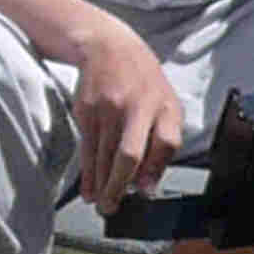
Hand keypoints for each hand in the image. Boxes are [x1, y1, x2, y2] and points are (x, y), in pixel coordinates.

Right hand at [65, 14, 187, 212]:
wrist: (108, 46)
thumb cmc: (142, 81)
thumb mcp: (165, 102)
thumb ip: (164, 140)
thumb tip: (148, 185)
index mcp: (163, 104)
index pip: (166, 140)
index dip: (157, 168)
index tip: (144, 190)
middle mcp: (137, 105)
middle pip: (129, 154)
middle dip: (120, 186)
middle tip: (113, 207)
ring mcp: (109, 107)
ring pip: (104, 156)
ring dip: (102, 184)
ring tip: (102, 203)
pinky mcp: (86, 110)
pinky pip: (87, 148)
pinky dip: (87, 171)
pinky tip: (88, 187)